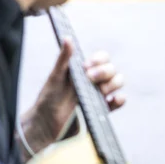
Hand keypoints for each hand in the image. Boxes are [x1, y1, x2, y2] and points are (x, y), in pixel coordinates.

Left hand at [18, 38, 125, 157]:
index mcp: (84, 70)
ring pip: (117, 83)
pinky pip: (118, 102)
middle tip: (89, 79)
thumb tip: (67, 38)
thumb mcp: (55, 77)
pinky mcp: (101, 110)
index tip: (88, 66)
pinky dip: (119, 100)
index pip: (102, 58)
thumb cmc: (47, 99)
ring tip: (99, 91)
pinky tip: (112, 100)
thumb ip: (63, 59)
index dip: (100, 60)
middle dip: (104, 72)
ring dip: (112, 84)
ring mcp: (98, 95)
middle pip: (112, 69)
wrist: (45, 125)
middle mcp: (93, 80)